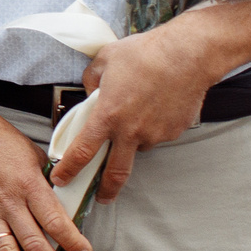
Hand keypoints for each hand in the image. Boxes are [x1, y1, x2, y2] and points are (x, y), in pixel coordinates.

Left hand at [61, 19, 222, 200]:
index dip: (69, 169)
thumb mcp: (105, 60)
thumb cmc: (146, 54)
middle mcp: (131, 131)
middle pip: (115, 172)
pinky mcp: (174, 131)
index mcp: (108, 116)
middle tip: (101, 196)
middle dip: (106, 189)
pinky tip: (156, 104)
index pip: (82, 152)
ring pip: (139, 146)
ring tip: (138, 111)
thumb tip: (91, 93)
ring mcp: (155, 134)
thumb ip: (91, 81)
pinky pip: (158, 134)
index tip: (61, 179)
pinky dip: (153, 126)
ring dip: (133, 139)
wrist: (188, 54)